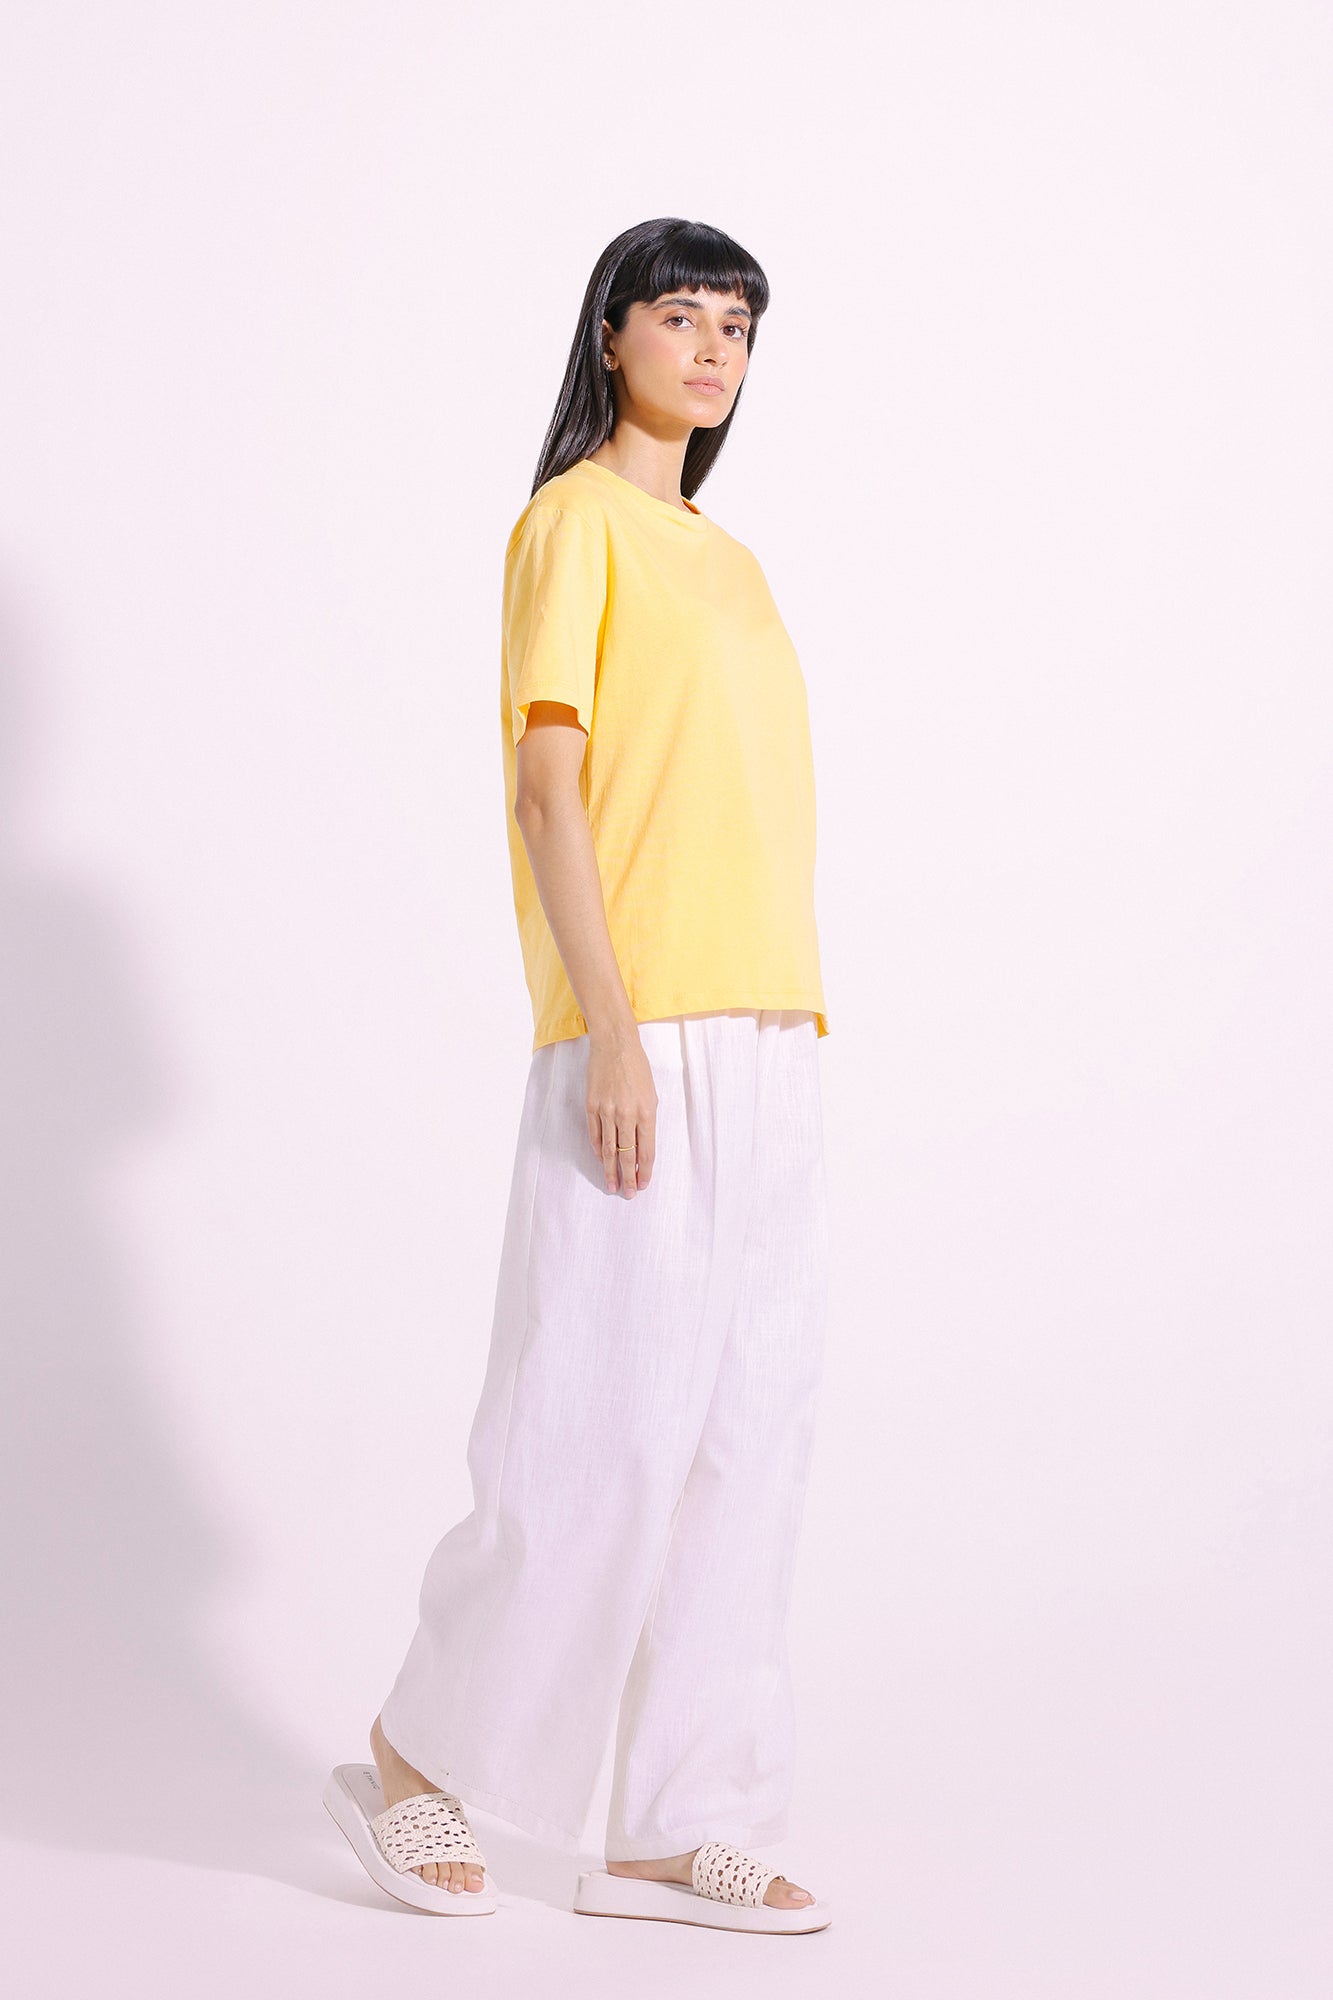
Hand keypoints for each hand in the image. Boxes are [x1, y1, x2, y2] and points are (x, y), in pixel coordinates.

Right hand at [585, 1028, 657, 1197]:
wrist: (615, 1045)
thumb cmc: (637, 1069)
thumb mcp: (651, 1094)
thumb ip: (647, 1121)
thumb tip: (640, 1146)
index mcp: (646, 1112)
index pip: (646, 1150)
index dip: (644, 1171)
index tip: (643, 1184)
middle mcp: (626, 1114)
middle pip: (627, 1155)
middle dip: (628, 1178)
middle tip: (627, 1194)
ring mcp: (607, 1111)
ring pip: (609, 1149)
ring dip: (610, 1170)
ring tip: (611, 1186)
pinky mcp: (591, 1106)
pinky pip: (595, 1135)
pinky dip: (598, 1150)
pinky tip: (601, 1161)